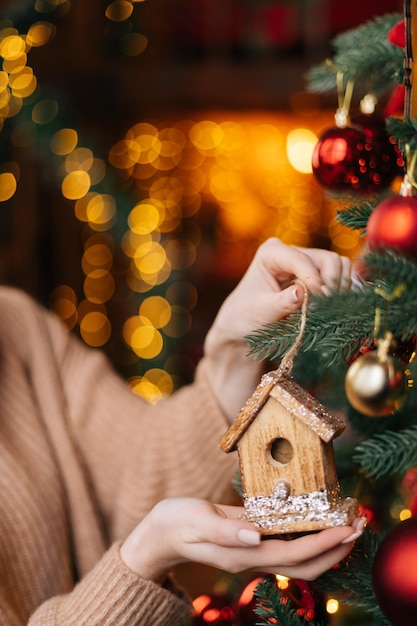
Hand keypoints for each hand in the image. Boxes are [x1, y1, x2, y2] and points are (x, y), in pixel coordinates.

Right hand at [120, 498, 364, 581]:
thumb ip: (225, 530)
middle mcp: (252, 558)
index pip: (293, 555)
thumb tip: (256, 537)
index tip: (346, 529)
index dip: (323, 544)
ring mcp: (252, 552)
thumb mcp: (195, 520)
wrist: (159, 535)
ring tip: (346, 524)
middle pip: (305, 565)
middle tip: (359, 526)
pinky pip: (287, 545)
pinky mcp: (250, 543)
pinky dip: (307, 536)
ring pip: (299, 558)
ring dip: (326, 544)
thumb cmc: (175, 523)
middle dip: (335, 549)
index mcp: (242, 554)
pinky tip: (316, 521)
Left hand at [204, 238, 351, 420]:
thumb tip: (302, 293)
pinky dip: (344, 292)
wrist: (244, 325)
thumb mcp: (260, 312)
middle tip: (325, 310)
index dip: (314, 280)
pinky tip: (339, 308)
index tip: (318, 304)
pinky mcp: (319, 275)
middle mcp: (291, 252)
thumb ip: (281, 303)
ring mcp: (307, 261)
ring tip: (329, 311)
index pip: (300, 260)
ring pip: (340, 266)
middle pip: (327, 259)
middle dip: (331, 284)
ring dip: (339, 289)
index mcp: (271, 253)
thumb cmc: (246, 317)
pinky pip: (342, 277)